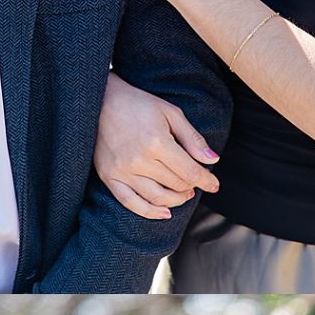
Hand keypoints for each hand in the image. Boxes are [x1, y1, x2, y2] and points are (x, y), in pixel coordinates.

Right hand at [94, 71, 219, 219]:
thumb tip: (213, 160)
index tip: (214, 185)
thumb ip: (193, 139)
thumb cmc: (139, 104)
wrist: (100, 102)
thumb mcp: (171, 113)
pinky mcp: (108, 176)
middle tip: (197, 183)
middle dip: (191, 186)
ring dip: (176, 200)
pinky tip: (165, 213)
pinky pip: (130, 202)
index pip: (189, 171)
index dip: (206, 180)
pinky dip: (149, 212)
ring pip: (157, 197)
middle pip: (175, 184)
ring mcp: (122, 171)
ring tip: (184, 195)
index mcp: (157, 142)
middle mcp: (139, 160)